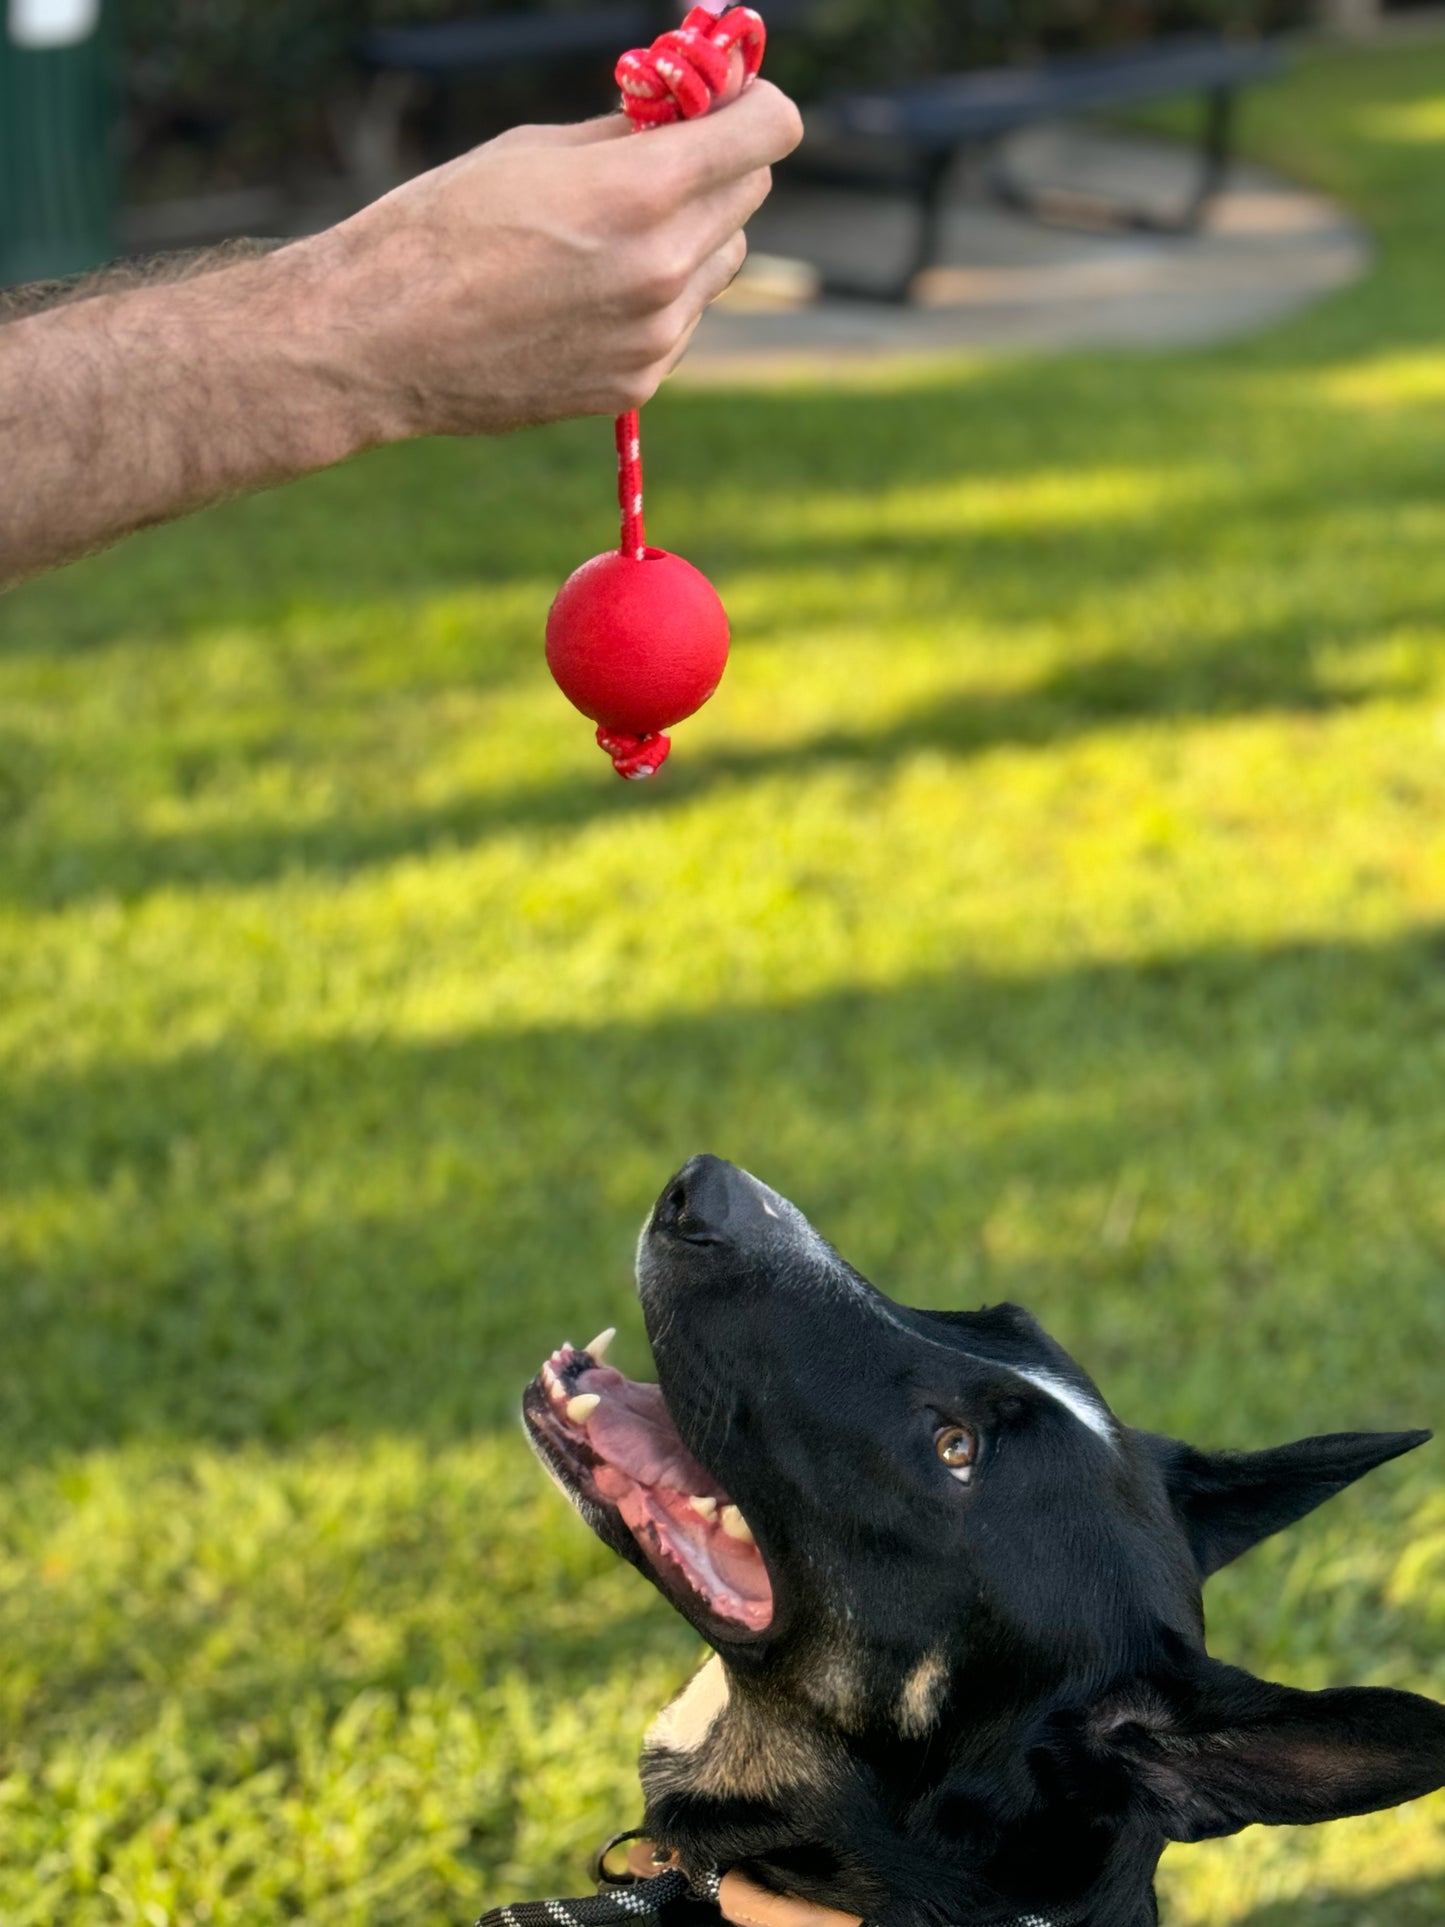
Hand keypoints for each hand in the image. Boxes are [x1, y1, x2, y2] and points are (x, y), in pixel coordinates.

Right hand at [305, 80, 803, 440]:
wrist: (382, 341)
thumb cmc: (442, 229)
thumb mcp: (534, 152)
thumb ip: (624, 136)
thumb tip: (682, 116)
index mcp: (641, 192)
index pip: (766, 134)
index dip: (758, 109)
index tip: (737, 104)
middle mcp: (663, 267)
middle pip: (748, 196)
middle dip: (718, 169)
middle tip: (666, 161)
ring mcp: (655, 334)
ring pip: (721, 263)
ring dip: (692, 238)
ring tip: (612, 237)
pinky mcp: (637, 382)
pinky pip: (682, 322)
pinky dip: (659, 299)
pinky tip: (590, 293)